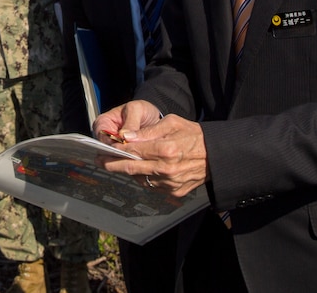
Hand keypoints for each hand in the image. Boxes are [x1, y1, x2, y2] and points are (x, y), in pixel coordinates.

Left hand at [95, 105, 209, 197]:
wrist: (216, 155)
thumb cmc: (193, 134)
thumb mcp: (172, 123)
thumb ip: (148, 131)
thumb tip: (126, 137)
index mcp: (166, 149)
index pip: (133, 151)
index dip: (116, 151)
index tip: (104, 149)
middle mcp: (167, 169)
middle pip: (132, 168)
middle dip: (113, 165)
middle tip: (100, 161)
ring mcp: (170, 183)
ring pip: (141, 179)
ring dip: (130, 171)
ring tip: (121, 163)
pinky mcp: (175, 192)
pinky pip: (153, 186)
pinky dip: (145, 177)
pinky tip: (144, 169)